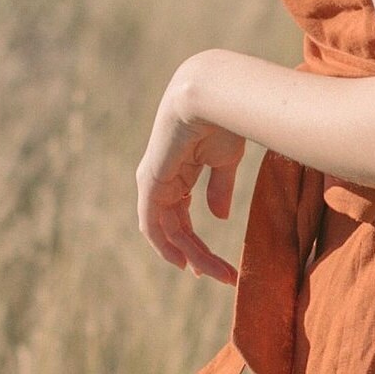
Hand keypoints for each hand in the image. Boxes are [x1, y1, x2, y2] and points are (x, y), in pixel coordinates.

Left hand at [136, 58, 246, 283]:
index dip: (193, 243)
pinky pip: (154, 226)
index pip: (179, 217)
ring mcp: (153, 184)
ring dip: (190, 255)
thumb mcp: (223, 161)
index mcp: (176, 175)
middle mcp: (160, 182)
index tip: (213, 265)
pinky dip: (166, 246)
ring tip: (214, 273)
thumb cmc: (222, 121)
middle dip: (195, 255)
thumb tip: (219, 215)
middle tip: (218, 275)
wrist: (212, 98)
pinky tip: (184, 262)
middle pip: (173, 229)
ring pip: (167, 232)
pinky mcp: (150, 185)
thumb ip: (219, 188)